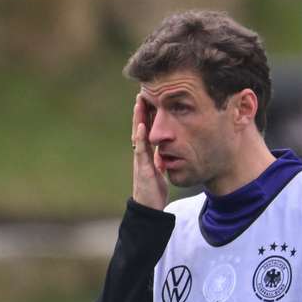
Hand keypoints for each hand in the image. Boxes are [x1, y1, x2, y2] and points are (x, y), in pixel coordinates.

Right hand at [131, 94, 168, 210]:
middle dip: (141, 111)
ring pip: (138, 135)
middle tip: (142, 92)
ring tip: (139, 102)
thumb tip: (163, 153)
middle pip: (140, 128)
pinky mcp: (142, 168)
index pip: (145, 131)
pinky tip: (142, 125)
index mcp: (145, 155)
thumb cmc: (153, 191)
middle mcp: (140, 154)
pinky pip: (141, 150)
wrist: (149, 209)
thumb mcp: (159, 172)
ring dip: (138, 118)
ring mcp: (140, 160)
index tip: (149, 99)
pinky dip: (141, 137)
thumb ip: (159, 161)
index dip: (147, 115)